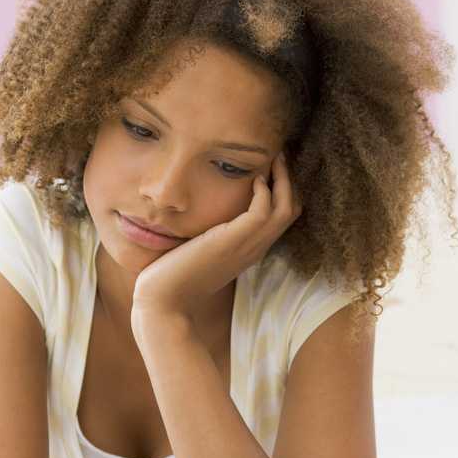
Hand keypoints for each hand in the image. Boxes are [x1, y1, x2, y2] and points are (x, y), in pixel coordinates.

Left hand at [131, 151, 301, 324]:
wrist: (165, 301)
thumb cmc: (176, 278)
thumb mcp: (201, 250)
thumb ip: (212, 234)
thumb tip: (206, 216)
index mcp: (250, 249)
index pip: (282, 218)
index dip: (284, 191)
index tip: (274, 168)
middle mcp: (256, 247)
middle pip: (292, 210)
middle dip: (290, 181)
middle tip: (280, 156)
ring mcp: (248, 246)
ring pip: (286, 209)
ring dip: (283, 180)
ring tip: (275, 158)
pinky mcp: (233, 241)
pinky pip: (263, 211)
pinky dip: (265, 191)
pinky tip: (255, 178)